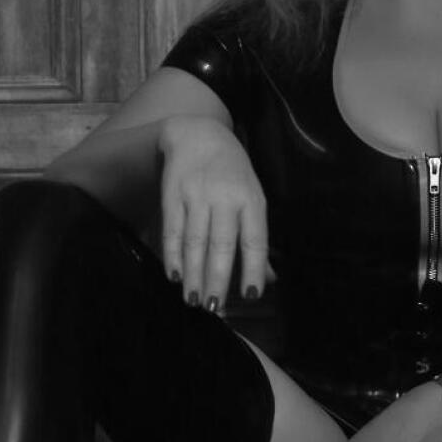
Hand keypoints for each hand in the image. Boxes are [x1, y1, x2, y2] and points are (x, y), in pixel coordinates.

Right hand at [158, 114, 272, 308]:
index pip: (255, 239)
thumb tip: (268, 279)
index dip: (254, 268)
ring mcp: (197, 194)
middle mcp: (225, 197)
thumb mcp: (252, 199)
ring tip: (193, 300)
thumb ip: (256, 240)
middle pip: (221, 244)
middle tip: (214, 308)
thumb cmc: (232, 174)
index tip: (251, 295)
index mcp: (251, 200)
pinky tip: (175, 276)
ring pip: (195, 241)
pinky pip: (172, 229)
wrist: (199, 133)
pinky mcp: (173, 193)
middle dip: (217, 279)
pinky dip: (172, 254)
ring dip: (193, 274)